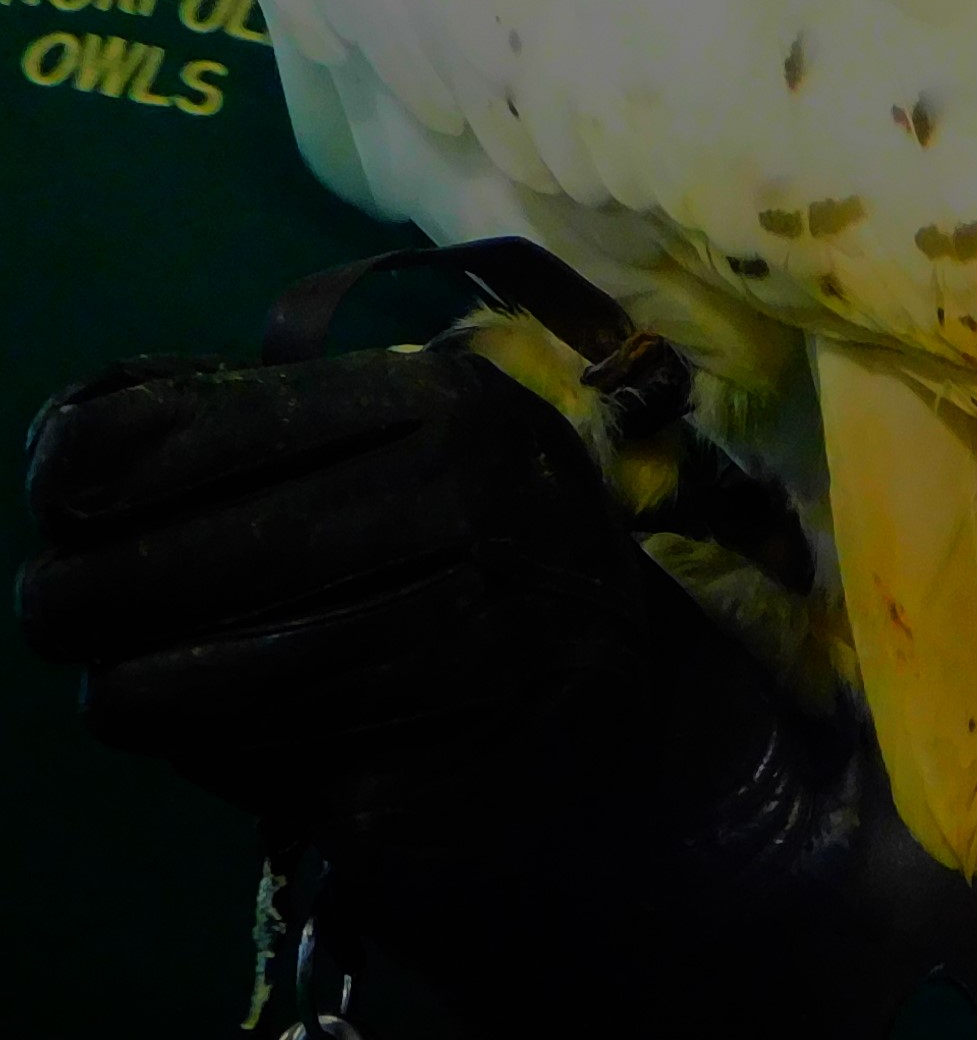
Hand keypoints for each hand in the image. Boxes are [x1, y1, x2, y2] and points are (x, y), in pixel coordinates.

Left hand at [19, 338, 976, 1035]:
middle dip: (105, 574)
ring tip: (105, 676)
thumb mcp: (428, 494)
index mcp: (461, 408)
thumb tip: (81, 441)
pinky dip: (215, 742)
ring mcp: (488, 627)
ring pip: (250, 646)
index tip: (55, 484)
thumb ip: (281, 459)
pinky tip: (171, 721)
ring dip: (144, 670)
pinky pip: (295, 749)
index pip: (235, 419)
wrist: (693, 787)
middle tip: (45, 601)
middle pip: (228, 532)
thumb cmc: (532, 612)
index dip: (117, 454)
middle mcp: (482, 498)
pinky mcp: (475, 754)